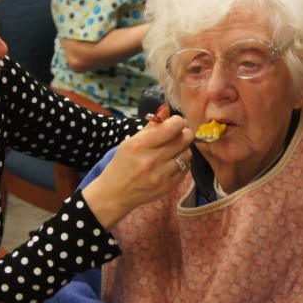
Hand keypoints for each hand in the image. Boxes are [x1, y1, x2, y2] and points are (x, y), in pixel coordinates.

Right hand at [82, 114, 193, 229]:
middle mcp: (151, 160)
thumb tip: (166, 109)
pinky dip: (182, 162)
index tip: (176, 122)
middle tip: (178, 133)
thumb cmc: (123, 164)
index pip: (171, 128)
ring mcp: (161, 176)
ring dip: (183, 148)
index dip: (178, 121)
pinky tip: (172, 162)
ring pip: (187, 154)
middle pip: (184, 139)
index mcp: (139, 146)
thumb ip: (151, 126)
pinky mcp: (168, 187)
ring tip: (174, 149)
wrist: (116, 193)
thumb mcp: (130, 142)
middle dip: (184, 133)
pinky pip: (186, 168)